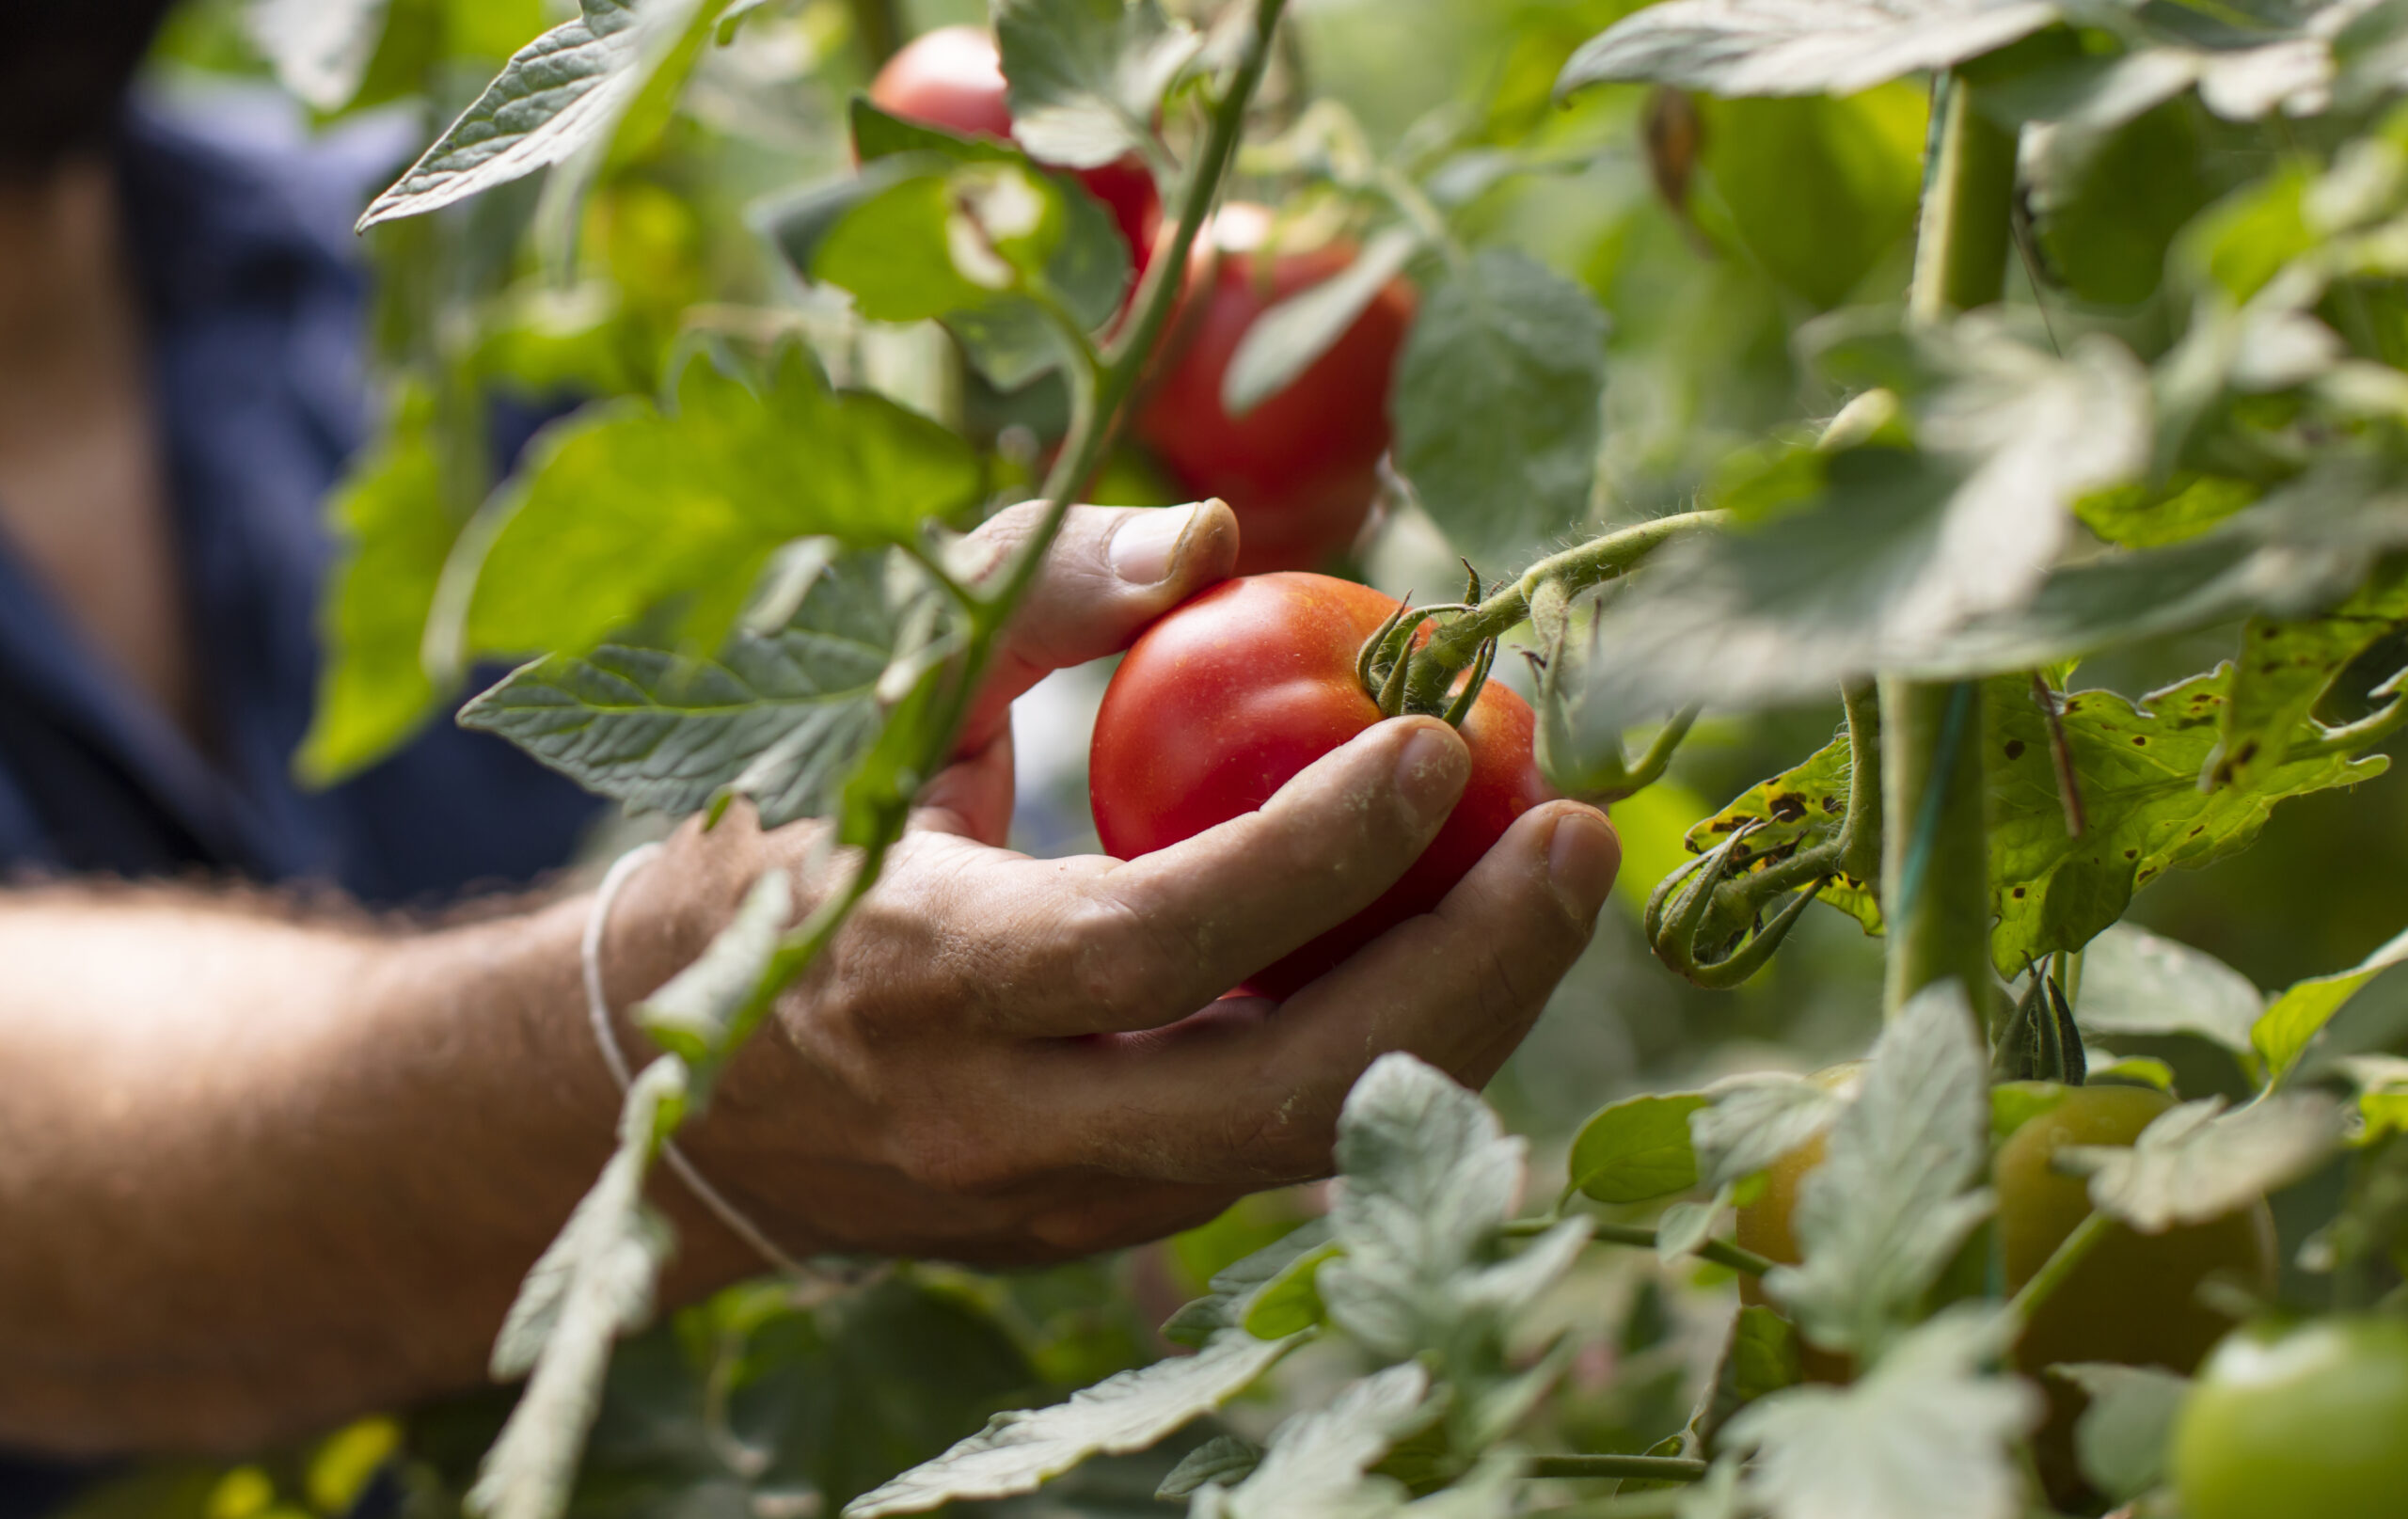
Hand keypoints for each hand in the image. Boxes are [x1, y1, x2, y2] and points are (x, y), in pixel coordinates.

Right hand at [612, 501, 1620, 1269]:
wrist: (660, 1088)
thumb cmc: (776, 847)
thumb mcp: (871, 692)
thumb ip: (1034, 596)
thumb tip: (1218, 535)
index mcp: (918, 976)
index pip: (1151, 940)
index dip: (1315, 851)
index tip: (1443, 739)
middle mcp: (994, 1123)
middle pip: (1275, 1094)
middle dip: (1466, 977)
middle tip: (1578, 838)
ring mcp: (1055, 1203)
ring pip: (1304, 1147)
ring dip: (1460, 1023)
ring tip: (1550, 882)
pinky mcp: (1097, 1232)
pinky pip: (1273, 1153)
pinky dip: (1382, 1055)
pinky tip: (1450, 946)